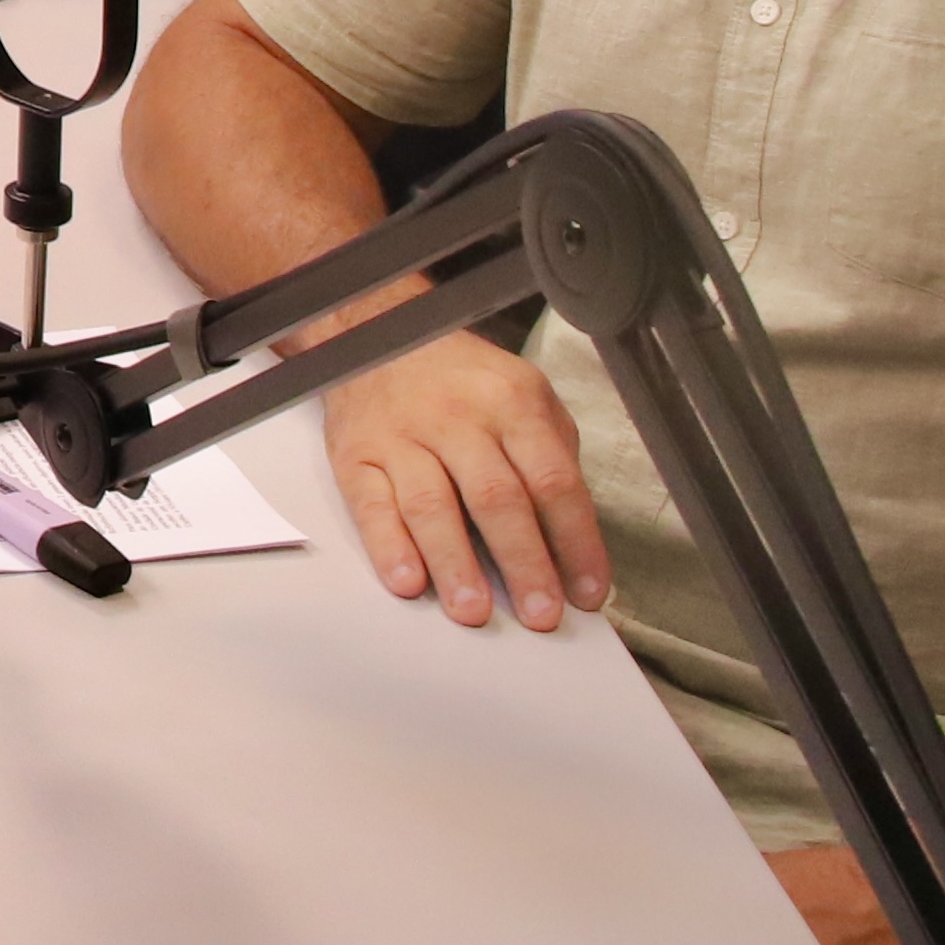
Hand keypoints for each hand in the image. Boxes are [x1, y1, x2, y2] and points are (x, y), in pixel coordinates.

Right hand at [318, 330, 607, 630]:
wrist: (376, 330)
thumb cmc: (460, 377)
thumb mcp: (523, 392)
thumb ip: (550, 453)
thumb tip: (572, 536)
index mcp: (512, 403)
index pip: (553, 480)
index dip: (575, 541)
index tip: (588, 592)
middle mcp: (458, 417)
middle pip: (497, 498)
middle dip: (523, 562)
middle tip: (539, 614)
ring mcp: (402, 434)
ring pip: (432, 505)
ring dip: (455, 563)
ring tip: (474, 612)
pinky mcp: (356, 453)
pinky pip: (372, 504)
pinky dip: (389, 546)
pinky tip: (408, 581)